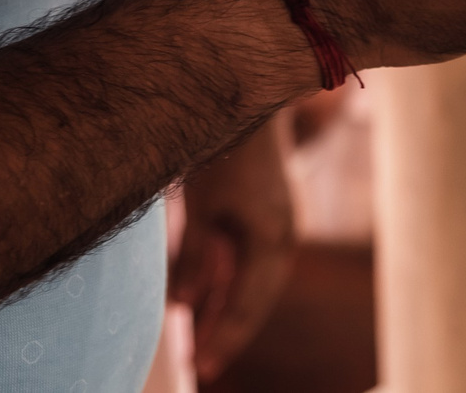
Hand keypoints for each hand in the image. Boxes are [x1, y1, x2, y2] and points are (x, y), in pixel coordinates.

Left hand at [170, 119, 296, 378]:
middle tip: (203, 364)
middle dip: (228, 332)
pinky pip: (251, 263)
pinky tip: (206, 300)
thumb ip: (196, 257)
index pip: (248, 307)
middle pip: (255, 301)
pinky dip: (230, 284)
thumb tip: (183, 305)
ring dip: (228, 310)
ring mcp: (279, 226)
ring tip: (201, 341)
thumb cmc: (225, 152)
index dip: (224, 339)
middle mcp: (283, 239)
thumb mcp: (204, 207)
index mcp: (272, 242)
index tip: (203, 368)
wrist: (251, 100)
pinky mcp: (269, 215)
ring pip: (254, 284)